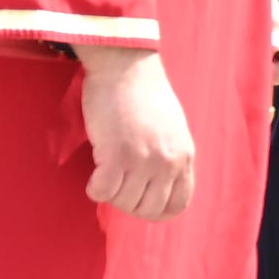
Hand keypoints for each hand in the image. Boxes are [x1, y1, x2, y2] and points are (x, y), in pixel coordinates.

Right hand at [75, 45, 198, 221]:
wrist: (125, 68)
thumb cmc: (144, 96)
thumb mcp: (172, 130)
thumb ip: (169, 157)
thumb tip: (157, 185)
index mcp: (184, 156)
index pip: (178, 204)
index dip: (156, 210)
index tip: (139, 202)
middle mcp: (168, 162)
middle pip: (148, 209)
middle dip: (128, 203)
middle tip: (116, 184)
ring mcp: (144, 161)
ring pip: (123, 203)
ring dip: (109, 193)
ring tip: (106, 172)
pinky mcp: (117, 155)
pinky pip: (103, 192)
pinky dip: (94, 188)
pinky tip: (94, 173)